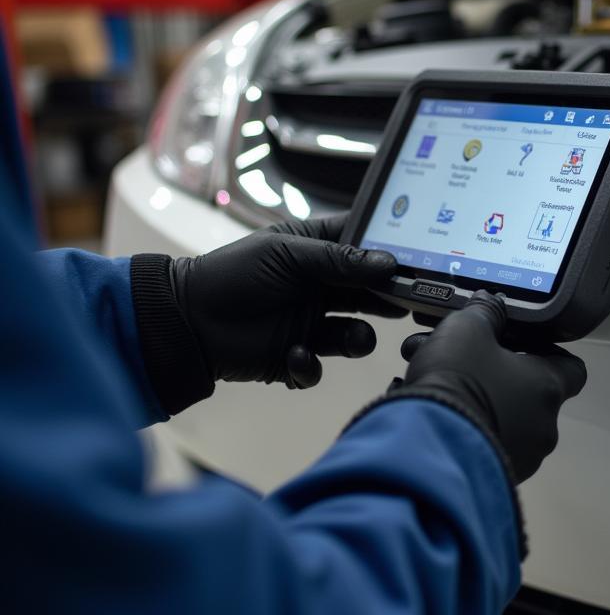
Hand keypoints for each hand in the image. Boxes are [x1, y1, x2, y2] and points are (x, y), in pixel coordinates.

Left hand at [170, 216, 404, 389]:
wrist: (186, 321)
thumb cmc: (232, 274)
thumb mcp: (287, 256)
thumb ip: (339, 260)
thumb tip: (389, 263)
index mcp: (316, 252)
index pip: (364, 246)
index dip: (391, 251)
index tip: (418, 259)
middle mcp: (319, 288)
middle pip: (370, 293)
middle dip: (388, 300)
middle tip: (409, 304)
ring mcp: (309, 323)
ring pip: (355, 335)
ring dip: (358, 338)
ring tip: (354, 338)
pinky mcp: (294, 357)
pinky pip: (318, 368)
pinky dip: (309, 366)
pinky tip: (294, 355)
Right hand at [394, 291, 586, 482]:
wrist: (426, 444)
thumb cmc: (459, 379)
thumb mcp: (467, 330)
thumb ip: (485, 312)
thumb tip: (491, 302)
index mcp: (548, 387)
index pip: (573, 368)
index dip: (549, 352)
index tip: (520, 345)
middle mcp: (544, 427)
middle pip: (529, 394)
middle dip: (497, 376)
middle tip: (461, 363)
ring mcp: (522, 458)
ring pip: (503, 420)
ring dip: (478, 402)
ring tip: (436, 387)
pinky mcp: (494, 479)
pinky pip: (485, 444)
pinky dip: (466, 429)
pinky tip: (433, 414)